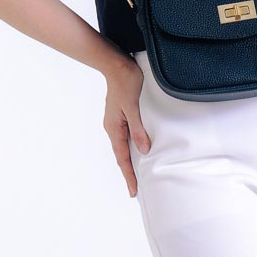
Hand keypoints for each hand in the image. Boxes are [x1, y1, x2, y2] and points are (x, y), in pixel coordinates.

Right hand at [103, 57, 151, 197]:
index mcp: (114, 128)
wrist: (116, 64)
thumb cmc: (125, 82)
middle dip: (128, 172)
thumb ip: (138, 129)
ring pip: (123, 146)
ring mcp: (116, 121)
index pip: (122, 157)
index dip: (129, 175)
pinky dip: (130, 147)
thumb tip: (144, 150)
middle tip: (136, 189)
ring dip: (129, 160)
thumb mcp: (133, 107)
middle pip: (121, 155)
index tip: (134, 191)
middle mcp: (113, 127)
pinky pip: (125, 136)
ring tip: (136, 173)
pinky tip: (137, 149)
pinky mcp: (120, 114)